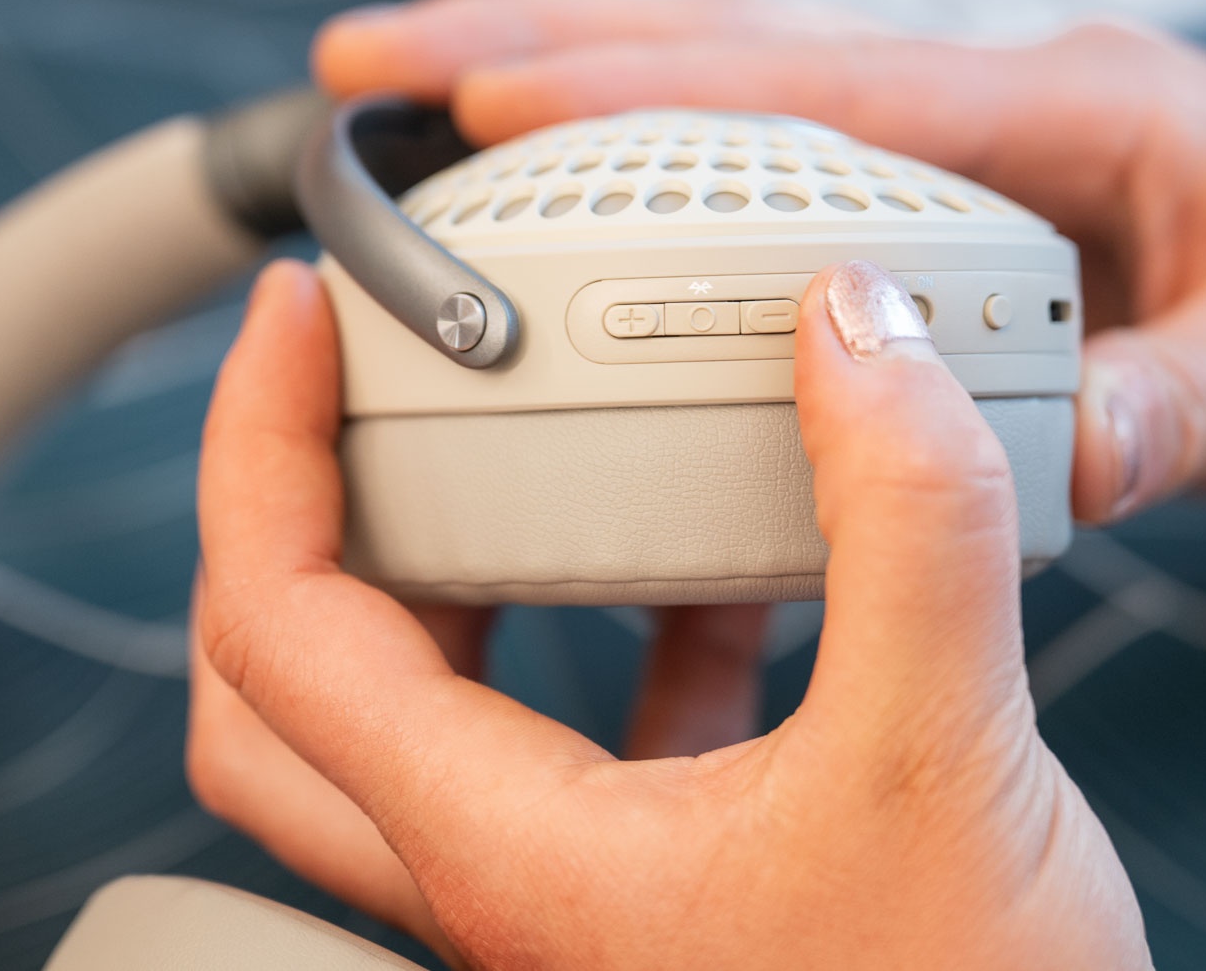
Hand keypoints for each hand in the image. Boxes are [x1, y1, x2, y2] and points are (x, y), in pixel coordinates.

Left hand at [190, 258, 1148, 968]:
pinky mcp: (656, 894)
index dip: (258, 442)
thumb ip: (909, 522)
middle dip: (292, 511)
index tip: (299, 312)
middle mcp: (497, 875)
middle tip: (357, 385)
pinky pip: (572, 741)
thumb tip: (855, 330)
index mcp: (501, 842)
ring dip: (435, 573)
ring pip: (411, 719)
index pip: (275, 619)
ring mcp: (568, 892)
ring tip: (512, 449)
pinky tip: (716, 575)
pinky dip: (603, 636)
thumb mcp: (948, 756)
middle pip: (282, 687)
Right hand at [313, 0, 1205, 520]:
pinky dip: (649, 150)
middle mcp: (1001, 95)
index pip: (824, 88)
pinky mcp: (944, 186)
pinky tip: (565, 185)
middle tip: (372, 60)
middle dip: (541, 40)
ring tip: (414, 91)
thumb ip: (1173, 414)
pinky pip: (769, 148)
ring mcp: (965, 128)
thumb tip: (1043, 457)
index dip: (644, 94)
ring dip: (571, 68)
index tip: (486, 98)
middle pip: (734, 43)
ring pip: (735, 72)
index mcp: (1077, 112)